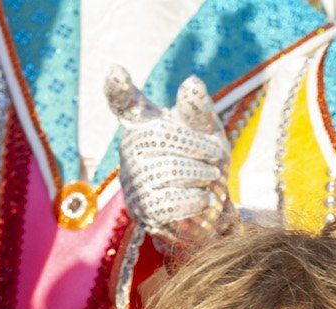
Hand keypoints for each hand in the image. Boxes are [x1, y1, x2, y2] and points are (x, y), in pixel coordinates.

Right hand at [105, 68, 234, 255]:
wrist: (210, 204)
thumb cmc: (205, 159)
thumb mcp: (208, 130)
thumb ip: (199, 110)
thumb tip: (192, 83)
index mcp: (145, 122)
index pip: (126, 103)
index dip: (119, 88)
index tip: (116, 71)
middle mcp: (130, 147)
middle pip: (159, 136)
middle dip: (196, 147)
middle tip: (219, 158)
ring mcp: (132, 179)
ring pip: (168, 170)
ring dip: (200, 174)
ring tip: (214, 178)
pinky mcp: (141, 210)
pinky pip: (168, 201)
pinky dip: (196, 200)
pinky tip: (206, 199)